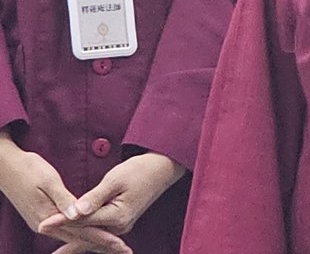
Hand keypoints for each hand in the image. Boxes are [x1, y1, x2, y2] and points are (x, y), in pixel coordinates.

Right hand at [0, 135, 129, 252]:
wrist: (5, 168)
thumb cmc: (28, 169)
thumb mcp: (48, 181)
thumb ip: (63, 199)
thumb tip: (77, 215)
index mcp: (48, 216)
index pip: (81, 230)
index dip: (102, 237)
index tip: (120, 243)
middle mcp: (45, 224)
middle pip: (79, 237)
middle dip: (102, 243)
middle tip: (124, 250)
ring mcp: (42, 222)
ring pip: (73, 235)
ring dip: (93, 240)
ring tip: (112, 245)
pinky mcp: (41, 217)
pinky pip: (65, 230)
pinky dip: (80, 234)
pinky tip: (88, 236)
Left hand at [38, 152, 185, 239]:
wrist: (162, 168)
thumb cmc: (139, 170)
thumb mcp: (116, 179)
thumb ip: (95, 197)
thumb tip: (76, 212)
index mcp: (118, 216)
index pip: (83, 220)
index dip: (61, 220)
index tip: (42, 224)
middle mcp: (120, 226)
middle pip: (86, 233)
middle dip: (64, 237)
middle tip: (42, 237)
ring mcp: (121, 226)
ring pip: (92, 236)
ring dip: (73, 242)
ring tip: (56, 253)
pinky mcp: (121, 223)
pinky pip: (99, 233)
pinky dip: (86, 238)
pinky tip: (75, 242)